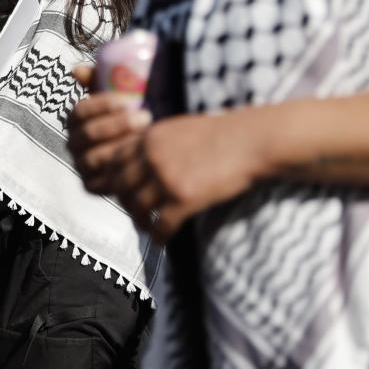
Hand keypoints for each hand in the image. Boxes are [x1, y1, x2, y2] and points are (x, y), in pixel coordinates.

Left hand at [67, 66, 262, 242]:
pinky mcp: (184, 199)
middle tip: (133, 212)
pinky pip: (161, 225)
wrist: (253, 140)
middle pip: (121, 186)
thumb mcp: (181, 128)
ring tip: (146, 228)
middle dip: (123, 203)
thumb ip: (160, 142)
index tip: (122, 190)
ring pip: (137, 207)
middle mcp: (153, 156)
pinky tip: (161, 241)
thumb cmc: (224, 133)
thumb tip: (146, 160)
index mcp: (150, 137)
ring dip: (139, 222)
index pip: (116, 160)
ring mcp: (167, 178)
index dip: (115, 178)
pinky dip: (158, 236)